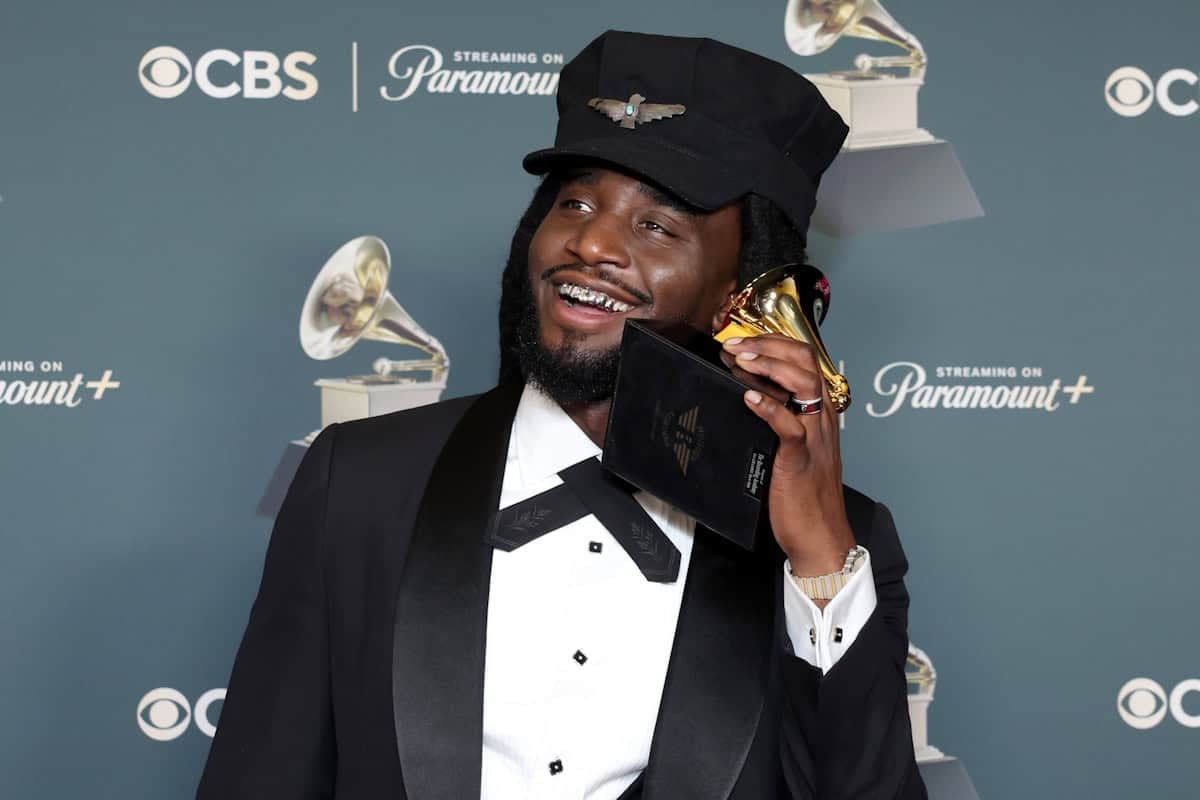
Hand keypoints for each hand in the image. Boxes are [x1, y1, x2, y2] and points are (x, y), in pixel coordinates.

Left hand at [721, 335, 855, 577]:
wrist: (821, 537)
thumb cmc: (804, 497)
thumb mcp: (795, 449)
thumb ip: (780, 422)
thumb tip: (750, 397)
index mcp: (820, 414)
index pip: (806, 360)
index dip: (774, 343)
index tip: (744, 340)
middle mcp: (822, 419)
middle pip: (806, 361)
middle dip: (769, 344)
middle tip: (735, 344)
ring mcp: (814, 437)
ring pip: (804, 383)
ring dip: (769, 365)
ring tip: (741, 360)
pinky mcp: (800, 458)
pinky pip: (790, 425)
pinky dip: (769, 407)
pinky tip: (749, 397)